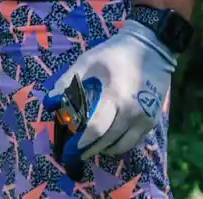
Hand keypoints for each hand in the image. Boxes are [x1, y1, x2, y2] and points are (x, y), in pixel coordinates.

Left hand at [43, 19, 174, 167]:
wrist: (151, 48)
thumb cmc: (113, 54)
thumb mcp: (86, 61)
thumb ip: (67, 82)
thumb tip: (50, 102)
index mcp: (114, 95)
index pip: (95, 128)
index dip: (81, 142)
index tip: (68, 149)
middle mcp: (132, 111)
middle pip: (108, 141)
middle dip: (89, 149)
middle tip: (75, 154)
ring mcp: (145, 118)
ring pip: (123, 146)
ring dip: (104, 150)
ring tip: (90, 148)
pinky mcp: (152, 121)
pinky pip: (135, 142)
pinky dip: (120, 145)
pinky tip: (108, 142)